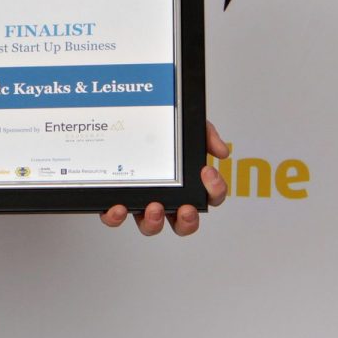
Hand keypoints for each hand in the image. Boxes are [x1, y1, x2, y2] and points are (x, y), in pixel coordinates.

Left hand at [99, 120, 228, 236]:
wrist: (125, 112)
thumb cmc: (157, 127)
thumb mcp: (186, 124)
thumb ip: (206, 134)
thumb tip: (221, 152)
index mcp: (186, 182)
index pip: (209, 196)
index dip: (214, 190)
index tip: (207, 172)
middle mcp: (166, 196)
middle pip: (183, 222)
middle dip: (188, 220)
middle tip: (186, 208)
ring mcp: (141, 199)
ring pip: (151, 225)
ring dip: (155, 222)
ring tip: (154, 207)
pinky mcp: (116, 199)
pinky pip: (115, 217)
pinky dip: (116, 218)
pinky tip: (118, 207)